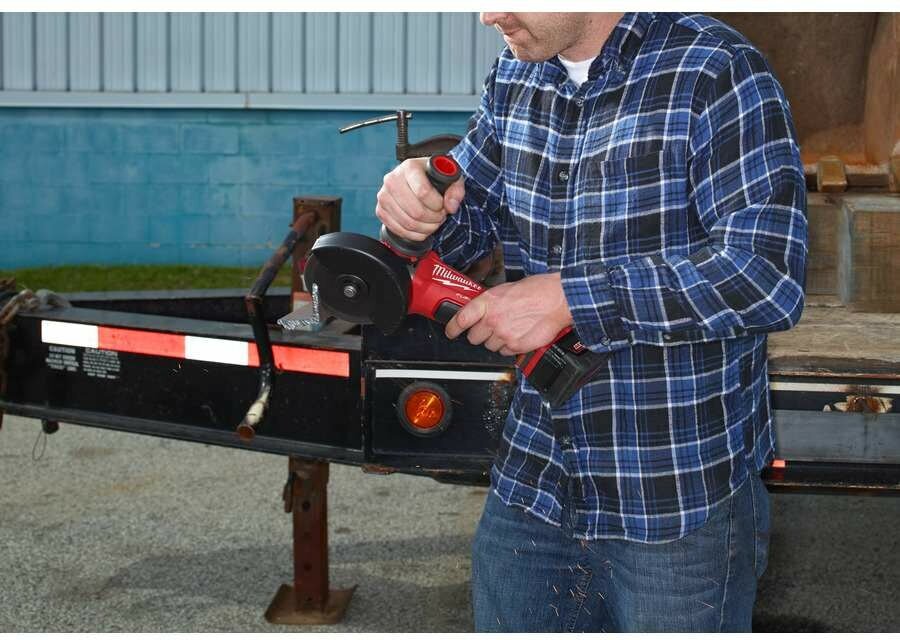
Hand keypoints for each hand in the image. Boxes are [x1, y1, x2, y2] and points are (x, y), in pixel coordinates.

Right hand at [376, 157, 465, 241]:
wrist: (417, 179)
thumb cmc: (433, 178)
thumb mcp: (451, 178)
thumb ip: (456, 191)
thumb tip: (450, 206)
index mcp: (409, 167)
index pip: (423, 192)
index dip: (437, 204)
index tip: (442, 205)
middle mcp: (392, 179)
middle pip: (415, 211)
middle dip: (433, 219)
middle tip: (440, 216)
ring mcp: (384, 196)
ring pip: (408, 223)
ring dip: (426, 228)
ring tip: (433, 221)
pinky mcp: (381, 210)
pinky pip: (399, 230)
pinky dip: (414, 234)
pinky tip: (422, 227)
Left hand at [445, 273, 573, 355]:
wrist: (558, 299)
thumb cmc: (537, 290)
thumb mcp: (506, 289)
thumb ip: (490, 302)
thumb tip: (481, 311)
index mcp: (487, 302)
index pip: (460, 320)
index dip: (452, 328)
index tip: (450, 332)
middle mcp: (492, 320)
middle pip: (474, 337)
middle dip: (480, 334)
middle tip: (491, 327)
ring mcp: (504, 334)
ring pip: (489, 346)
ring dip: (496, 340)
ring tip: (510, 328)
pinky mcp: (516, 346)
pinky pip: (505, 352)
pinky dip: (509, 346)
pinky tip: (518, 334)